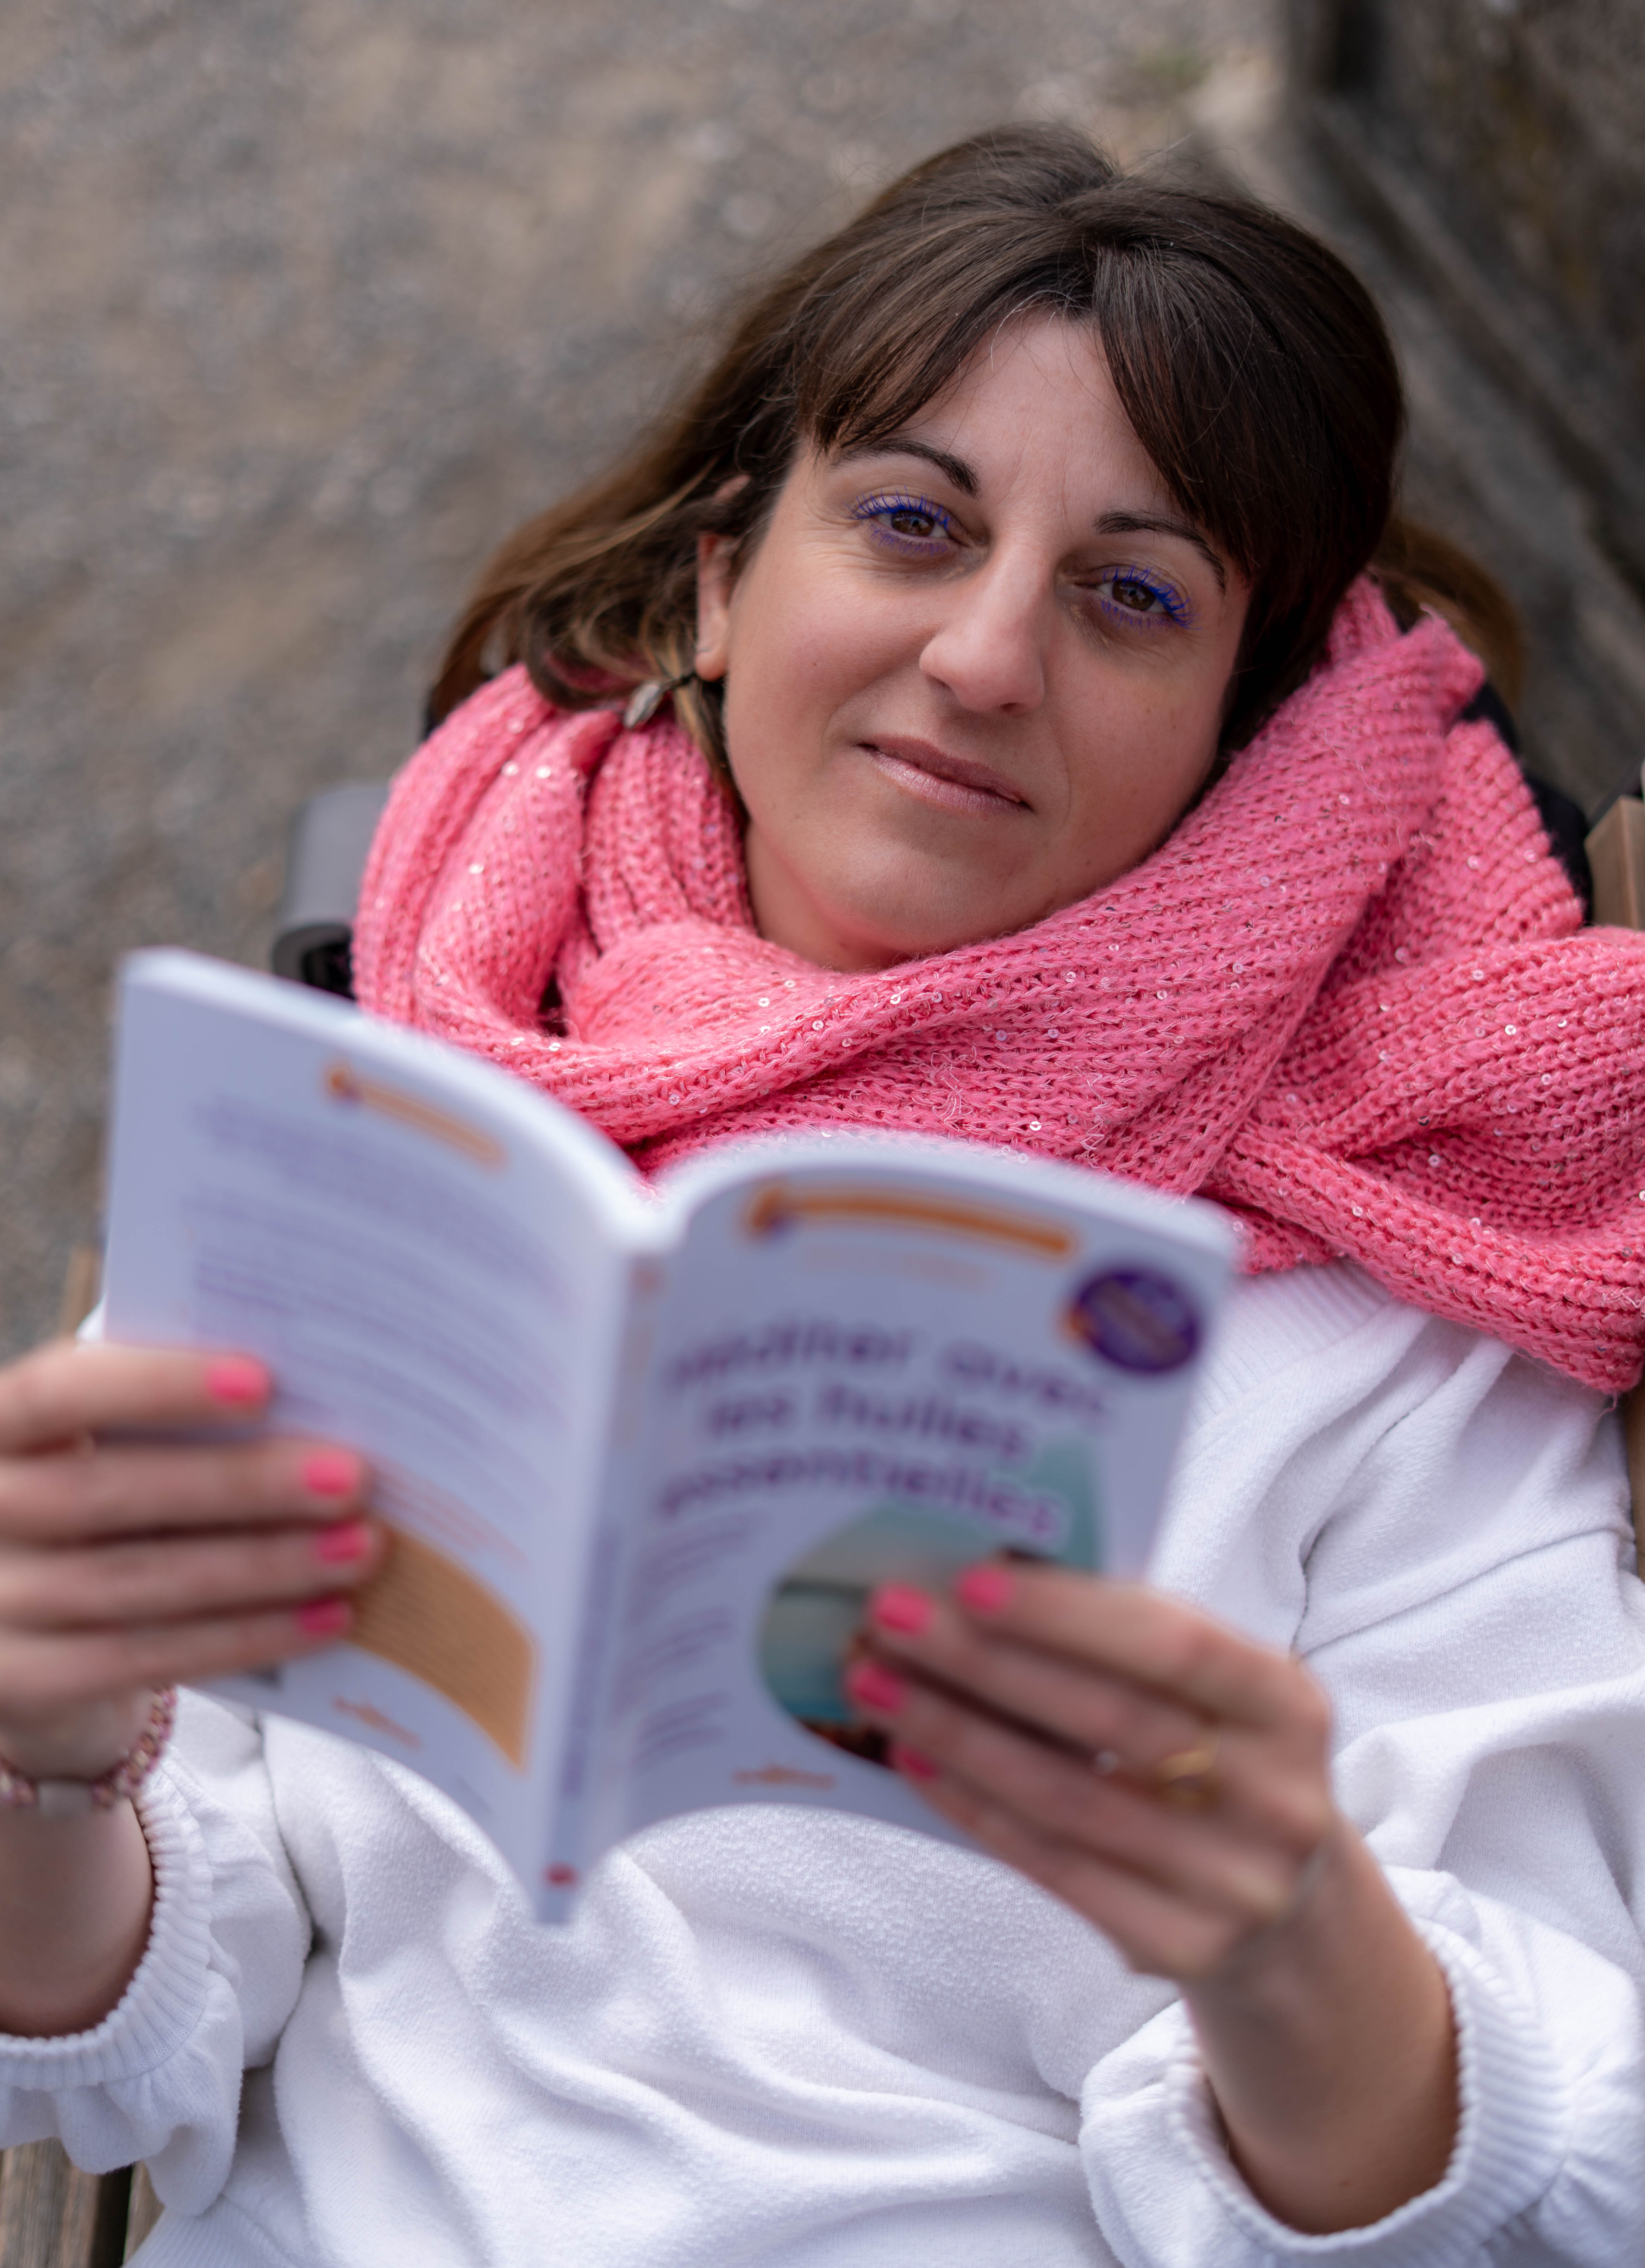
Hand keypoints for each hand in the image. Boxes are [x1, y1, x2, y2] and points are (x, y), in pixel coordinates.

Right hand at [0, 1337, 382, 1783]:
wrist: (32, 1621)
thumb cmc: (106, 1496)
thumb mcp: (116, 1444)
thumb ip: (180, 1419)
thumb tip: (316, 1401)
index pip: (61, 1389)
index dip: (157, 1384)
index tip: (263, 1381)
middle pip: (107, 1495)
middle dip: (239, 1486)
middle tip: (352, 1478)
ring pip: (137, 1585)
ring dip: (263, 1568)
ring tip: (361, 1549)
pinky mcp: (27, 1681)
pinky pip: (145, 1658)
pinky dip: (246, 1636)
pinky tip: (327, 1618)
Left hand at [847, 1560, 1331, 1979]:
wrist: (1292, 1909)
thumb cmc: (1221, 1758)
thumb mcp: (1214, 1694)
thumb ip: (1129, 1640)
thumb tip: (986, 1579)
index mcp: (1288, 1706)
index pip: (1174, 1645)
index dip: (1070, 1614)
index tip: (969, 1579)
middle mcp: (1275, 1798)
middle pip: (1107, 1721)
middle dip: (983, 1662)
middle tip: (887, 1619)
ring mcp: (1232, 1884)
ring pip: (1065, 1798)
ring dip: (956, 1734)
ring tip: (874, 1683)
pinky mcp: (1179, 1946)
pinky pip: (1053, 1866)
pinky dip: (972, 1807)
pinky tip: (912, 1758)